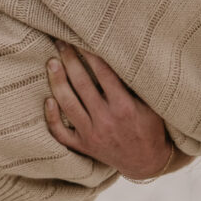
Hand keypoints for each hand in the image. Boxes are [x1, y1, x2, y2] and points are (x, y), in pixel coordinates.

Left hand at [44, 46, 175, 180]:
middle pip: (82, 84)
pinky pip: (61, 132)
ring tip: (51, 62)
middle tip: (61, 42)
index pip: (104, 73)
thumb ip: (137, 85)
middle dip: (70, 60)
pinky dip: (52, 117)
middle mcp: (106, 120)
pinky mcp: (83, 146)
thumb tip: (123, 56)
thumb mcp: (152, 106)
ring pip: (68, 104)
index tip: (82, 37)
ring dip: (57, 81)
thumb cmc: (151, 128)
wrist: (147, 163)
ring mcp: (92, 134)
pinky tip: (47, 100)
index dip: (91, 53)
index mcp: (125, 107)